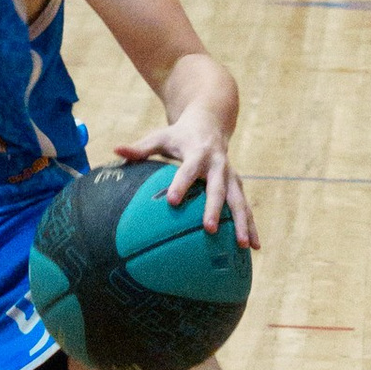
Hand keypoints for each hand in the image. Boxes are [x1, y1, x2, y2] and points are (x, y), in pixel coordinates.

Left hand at [115, 114, 253, 244]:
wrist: (211, 122)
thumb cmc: (179, 134)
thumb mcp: (159, 137)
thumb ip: (139, 148)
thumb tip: (115, 150)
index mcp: (197, 153)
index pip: (188, 169)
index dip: (181, 184)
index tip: (172, 201)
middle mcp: (218, 165)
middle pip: (218, 188)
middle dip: (215, 209)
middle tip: (209, 229)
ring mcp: (231, 176)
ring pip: (239, 201)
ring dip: (243, 223)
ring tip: (244, 246)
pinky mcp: (238, 185)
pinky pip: (246, 207)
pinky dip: (251, 226)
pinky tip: (255, 247)